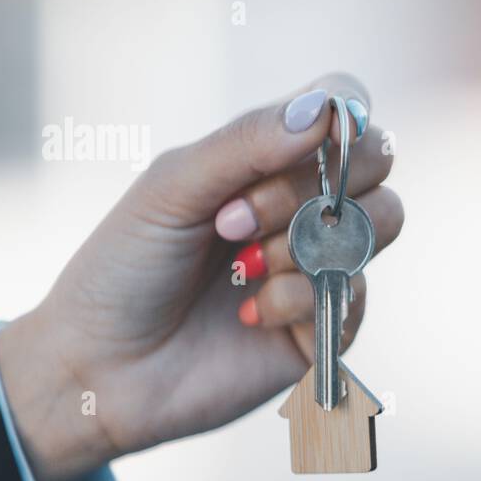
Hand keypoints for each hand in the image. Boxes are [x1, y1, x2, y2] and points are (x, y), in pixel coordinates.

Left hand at [0, 73, 402, 480]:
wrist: (99, 369)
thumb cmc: (124, 269)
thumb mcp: (172, 188)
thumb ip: (246, 143)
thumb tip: (327, 111)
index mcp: (270, 162)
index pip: (346, 112)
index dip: (344, 118)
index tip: (307, 140)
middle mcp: (308, 208)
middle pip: (379, 162)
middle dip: (308, 186)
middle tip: (234, 219)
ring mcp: (324, 267)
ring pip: (381, 222)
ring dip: (303, 242)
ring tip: (241, 269)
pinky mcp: (330, 327)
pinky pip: (353, 294)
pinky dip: (295, 299)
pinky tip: (249, 315)